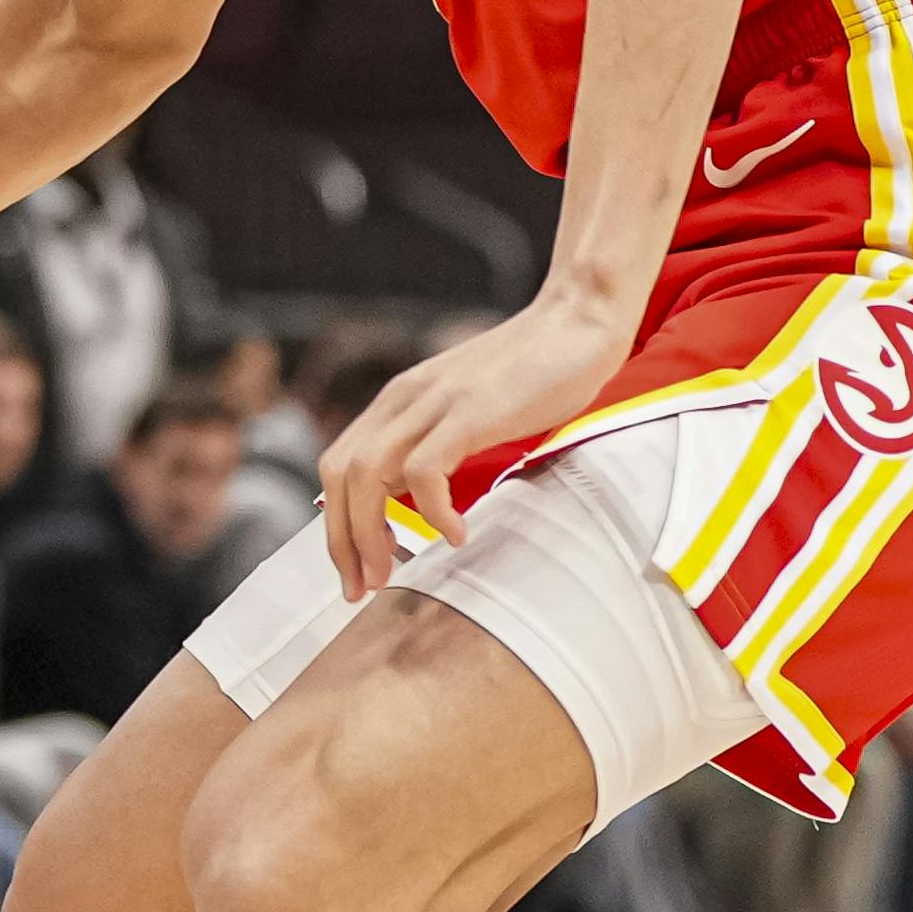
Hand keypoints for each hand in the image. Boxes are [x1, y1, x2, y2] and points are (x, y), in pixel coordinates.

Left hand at [319, 290, 634, 600]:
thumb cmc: (532, 374)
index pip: (338, 465)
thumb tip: (409, 498)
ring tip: (393, 576)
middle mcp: (404, 398)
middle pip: (340, 474)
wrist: (576, 322)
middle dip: (342, 539)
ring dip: (371, 534)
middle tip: (361, 589)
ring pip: (368, 472)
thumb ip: (435, 442)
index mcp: (398, 401)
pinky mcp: (469, 410)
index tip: (356, 570)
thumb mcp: (467, 410)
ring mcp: (434, 401)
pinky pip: (425, 468)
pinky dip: (432, 510)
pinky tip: (457, 535)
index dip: (336, 523)